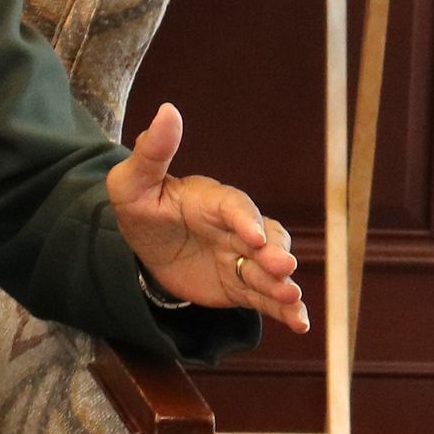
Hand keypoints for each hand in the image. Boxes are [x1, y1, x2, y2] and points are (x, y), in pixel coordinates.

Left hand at [105, 101, 308, 334]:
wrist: (145, 248)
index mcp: (213, 200)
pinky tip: (301, 323)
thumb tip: (168, 110)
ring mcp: (243, 258)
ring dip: (282, 282)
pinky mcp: (242, 286)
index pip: (234, 206)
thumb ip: (152, 152)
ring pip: (270, 270)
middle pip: (265, 238)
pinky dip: (286, 310)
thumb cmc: (142, 209)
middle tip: (281, 266)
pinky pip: (267, 298)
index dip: (245, 218)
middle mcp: (237, 228)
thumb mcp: (132, 183)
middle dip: (274, 252)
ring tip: (291, 297)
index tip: (251, 235)